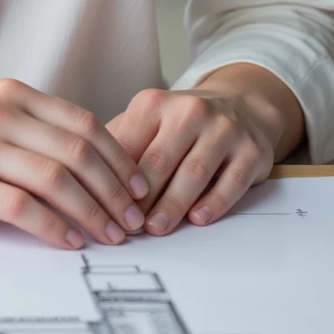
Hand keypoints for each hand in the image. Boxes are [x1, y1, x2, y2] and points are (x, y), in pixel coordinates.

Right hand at [0, 78, 150, 248]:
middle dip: (115, 190)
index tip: (138, 188)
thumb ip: (27, 127)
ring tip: (109, 236)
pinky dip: (53, 227)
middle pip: (79, 151)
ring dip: (93, 212)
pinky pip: (22, 206)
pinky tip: (68, 242)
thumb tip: (86, 160)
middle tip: (134, 220)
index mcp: (11, 93)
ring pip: (57, 179)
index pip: (83, 123)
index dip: (119, 158)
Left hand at [105, 66, 303, 235]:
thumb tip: (83, 177)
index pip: (128, 145)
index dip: (113, 180)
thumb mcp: (149, 120)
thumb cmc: (182, 122)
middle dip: (141, 197)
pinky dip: (213, 202)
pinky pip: (231, 182)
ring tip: (156, 229)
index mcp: (154, 104)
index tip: (101, 208)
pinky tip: (197, 218)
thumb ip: (119, 143)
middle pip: (159, 160)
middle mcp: (190, 111)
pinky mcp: (251, 152)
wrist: (242, 104)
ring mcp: (223, 130)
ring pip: (194, 172)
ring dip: (172, 204)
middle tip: (126, 226)